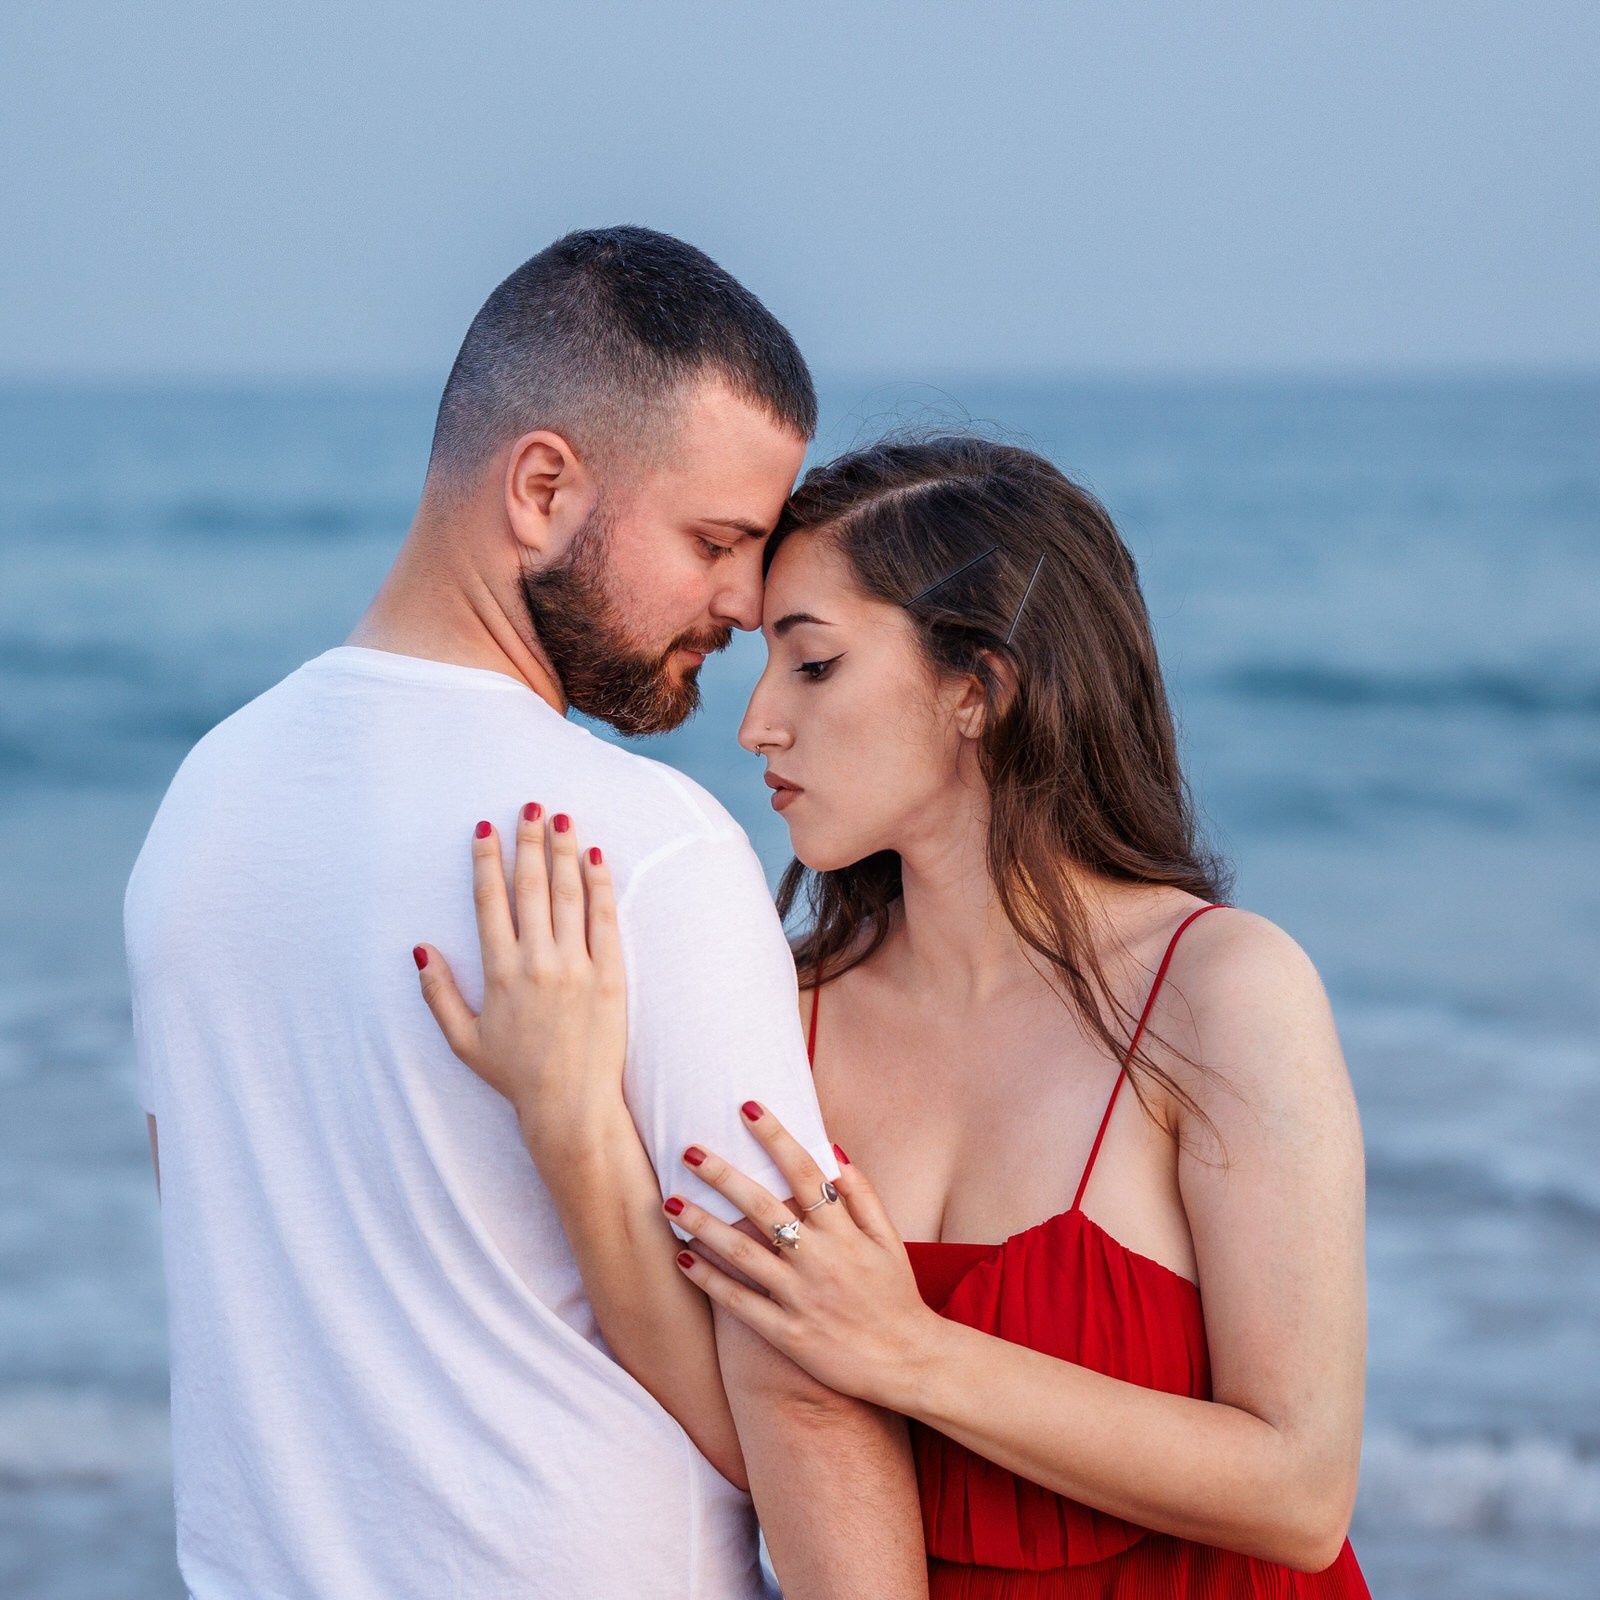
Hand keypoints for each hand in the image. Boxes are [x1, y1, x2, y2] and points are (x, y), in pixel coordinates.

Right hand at [413, 807, 626, 1141]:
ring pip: (568, 894)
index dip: (486, 860)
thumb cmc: (515, 1076)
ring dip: (564, 851)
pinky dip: (600, 885)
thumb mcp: (463, 1039)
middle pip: (531, 887)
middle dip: (528, 841)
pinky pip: (605, 919)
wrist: (571, 1107)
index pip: (490, 901)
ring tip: (562, 818)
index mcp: (499, 972)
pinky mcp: (610, 975)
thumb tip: (419, 948)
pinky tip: (596, 858)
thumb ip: (438, 992)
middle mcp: (536, 962)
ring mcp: (576, 966)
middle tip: (529, 806)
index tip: (485, 828)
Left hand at [667, 1106, 943, 1410]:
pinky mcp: (787, 1333)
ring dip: (702, 1224)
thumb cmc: (896, 1296)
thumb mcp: (890, 1240)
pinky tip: (682, 1259)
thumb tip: (833, 1151)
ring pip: (741, 1252)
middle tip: (688, 1150)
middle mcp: (819, 1258)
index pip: (804, 1171)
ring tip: (668, 1202)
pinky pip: (739, 1303)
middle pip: (762, 1206)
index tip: (747, 1108)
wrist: (910, 1363)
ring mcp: (800, 1296)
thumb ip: (863, 1195)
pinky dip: (709, 1279)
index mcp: (844, 1231)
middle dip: (723, 1175)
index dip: (775, 1137)